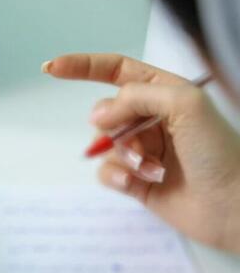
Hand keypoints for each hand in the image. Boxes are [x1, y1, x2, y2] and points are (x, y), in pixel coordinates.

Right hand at [44, 53, 239, 252]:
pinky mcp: (137, 180)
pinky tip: (136, 183)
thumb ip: (137, 95)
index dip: (82, 67)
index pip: (115, 70)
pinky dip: (116, 176)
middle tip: (136, 140)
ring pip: (103, 144)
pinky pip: (105, 172)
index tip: (51, 68)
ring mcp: (144, 150)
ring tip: (150, 168)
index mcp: (165, 92)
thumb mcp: (184, 104)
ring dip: (122, 154)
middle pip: (105, 111)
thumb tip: (100, 115)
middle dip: (113, 126)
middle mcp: (152, 119)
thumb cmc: (220, 152)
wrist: (236, 206)